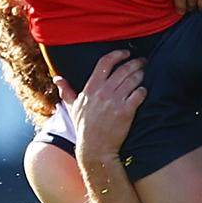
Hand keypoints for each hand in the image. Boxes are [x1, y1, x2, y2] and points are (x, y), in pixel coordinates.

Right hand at [54, 49, 145, 163]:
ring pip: (133, 79)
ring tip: (144, 71)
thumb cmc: (84, 128)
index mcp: (91, 88)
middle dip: (135, 62)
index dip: (118, 54)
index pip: (105, 62)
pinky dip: (143, 90)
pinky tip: (143, 90)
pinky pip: (139, 94)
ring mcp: (115, 101)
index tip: (126, 52)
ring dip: (141, 73)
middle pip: (123, 69)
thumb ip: (66, 91)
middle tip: (142, 61)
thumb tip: (57, 79)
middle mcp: (103, 92)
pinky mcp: (126, 111)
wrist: (95, 149)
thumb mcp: (72, 107)